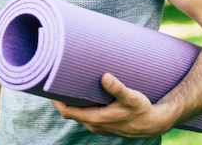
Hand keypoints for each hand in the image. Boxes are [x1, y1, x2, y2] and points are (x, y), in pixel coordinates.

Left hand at [51, 73, 169, 137]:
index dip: (56, 100)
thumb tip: (105, 77)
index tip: (49, 86)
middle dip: (61, 97)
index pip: (67, 111)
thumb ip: (117, 88)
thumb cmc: (141, 110)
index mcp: (96, 118)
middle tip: (55, 79)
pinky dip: (80, 104)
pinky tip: (82, 93)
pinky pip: (85, 113)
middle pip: (69, 111)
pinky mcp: (103, 122)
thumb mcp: (131, 98)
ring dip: (71, 101)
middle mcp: (94, 124)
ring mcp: (98, 124)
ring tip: (66, 83)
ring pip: (77, 112)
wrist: (153, 124)